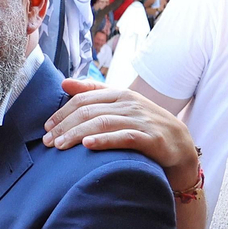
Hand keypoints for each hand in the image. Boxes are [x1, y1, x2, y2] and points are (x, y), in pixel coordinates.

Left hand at [46, 78, 199, 190]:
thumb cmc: (144, 126)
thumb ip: (93, 93)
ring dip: (76, 135)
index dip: (62, 113)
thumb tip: (64, 82)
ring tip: (59, 146)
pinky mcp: (151, 138)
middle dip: (64, 126)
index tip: (46, 127)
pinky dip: (104, 141)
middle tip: (47, 141)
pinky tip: (87, 146)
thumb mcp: (121, 105)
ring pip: (101, 123)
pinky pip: (124, 137)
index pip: (83, 99)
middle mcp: (129, 104)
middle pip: (88, 111)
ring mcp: (140, 120)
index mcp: (119, 94)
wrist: (181, 145)